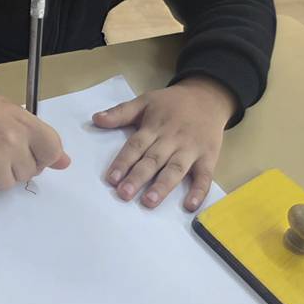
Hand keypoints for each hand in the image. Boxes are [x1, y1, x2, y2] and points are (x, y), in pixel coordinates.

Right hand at [0, 86, 70, 195]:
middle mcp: (12, 144)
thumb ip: (42, 138)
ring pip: (9, 184)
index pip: (52, 152)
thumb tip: (65, 163)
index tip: (27, 149)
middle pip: (30, 172)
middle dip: (16, 164)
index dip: (41, 155)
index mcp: (26, 126)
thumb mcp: (16, 114)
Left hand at [92, 76, 236, 211]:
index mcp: (154, 127)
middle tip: (124, 193)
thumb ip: (121, 112)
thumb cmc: (172, 103)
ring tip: (149, 202)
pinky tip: (189, 206)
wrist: (208, 97)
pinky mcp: (208, 157)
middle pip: (153, 160)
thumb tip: (96, 119)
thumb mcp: (145, 101)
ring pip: (175, 169)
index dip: (123, 162)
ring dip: (162, 186)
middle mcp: (172, 139)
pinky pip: (205, 176)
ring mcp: (191, 149)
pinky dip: (199, 191)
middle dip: (138, 177)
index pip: (136, 146)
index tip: (111, 178)